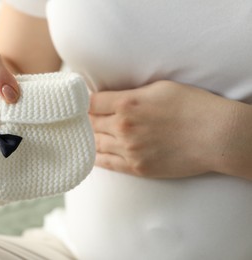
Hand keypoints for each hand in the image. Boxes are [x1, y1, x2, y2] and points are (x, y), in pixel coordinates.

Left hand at [89, 80, 229, 177]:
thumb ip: (131, 94)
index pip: (92, 103)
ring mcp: (129, 149)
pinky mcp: (137, 167)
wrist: (215, 135)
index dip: (84, 102)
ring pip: (96, 144)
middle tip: (79, 120)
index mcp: (127, 103)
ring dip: (88, 139)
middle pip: (91, 123)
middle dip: (85, 120)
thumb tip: (113, 98)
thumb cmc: (191, 105)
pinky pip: (107, 163)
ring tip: (80, 137)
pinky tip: (88, 154)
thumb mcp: (159, 88)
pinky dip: (95, 158)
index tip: (82, 103)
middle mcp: (123, 127)